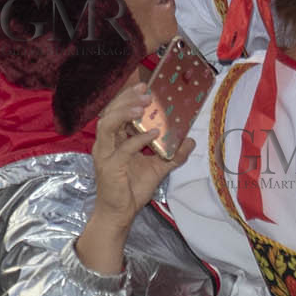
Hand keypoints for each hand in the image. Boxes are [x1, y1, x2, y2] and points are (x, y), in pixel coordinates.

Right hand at [80, 78, 193, 258]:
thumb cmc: (132, 189)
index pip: (117, 110)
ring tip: (143, 105)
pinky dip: (137, 138)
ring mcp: (105, 154)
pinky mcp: (108, 166)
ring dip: (125, 112)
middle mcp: (107, 143)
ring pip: (108, 124)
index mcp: (116, 139)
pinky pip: (122, 148)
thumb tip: (191, 141)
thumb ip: (174, 155)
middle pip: (110, 112)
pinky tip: (153, 133)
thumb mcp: (158, 168)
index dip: (127, 95)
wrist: (120, 213)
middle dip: (127, 98)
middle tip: (146, 90)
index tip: (143, 82)